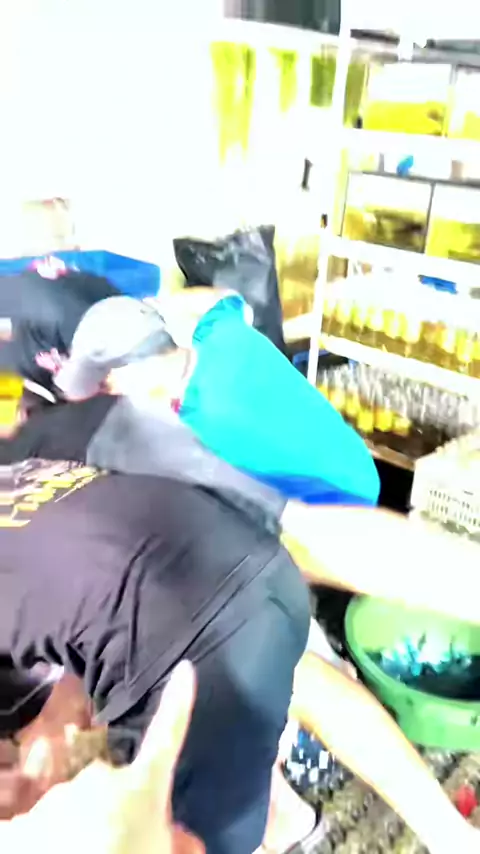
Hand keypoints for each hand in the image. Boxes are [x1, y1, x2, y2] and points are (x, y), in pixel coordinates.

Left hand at [4, 661, 202, 853]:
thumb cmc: (134, 853)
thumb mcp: (161, 847)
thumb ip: (165, 830)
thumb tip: (190, 842)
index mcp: (143, 784)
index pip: (167, 736)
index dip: (178, 702)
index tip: (184, 669)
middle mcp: (101, 777)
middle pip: (101, 782)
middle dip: (103, 804)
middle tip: (110, 838)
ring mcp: (59, 795)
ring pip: (64, 804)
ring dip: (71, 823)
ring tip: (81, 847)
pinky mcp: (23, 821)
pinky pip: (26, 825)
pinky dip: (33, 837)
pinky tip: (46, 845)